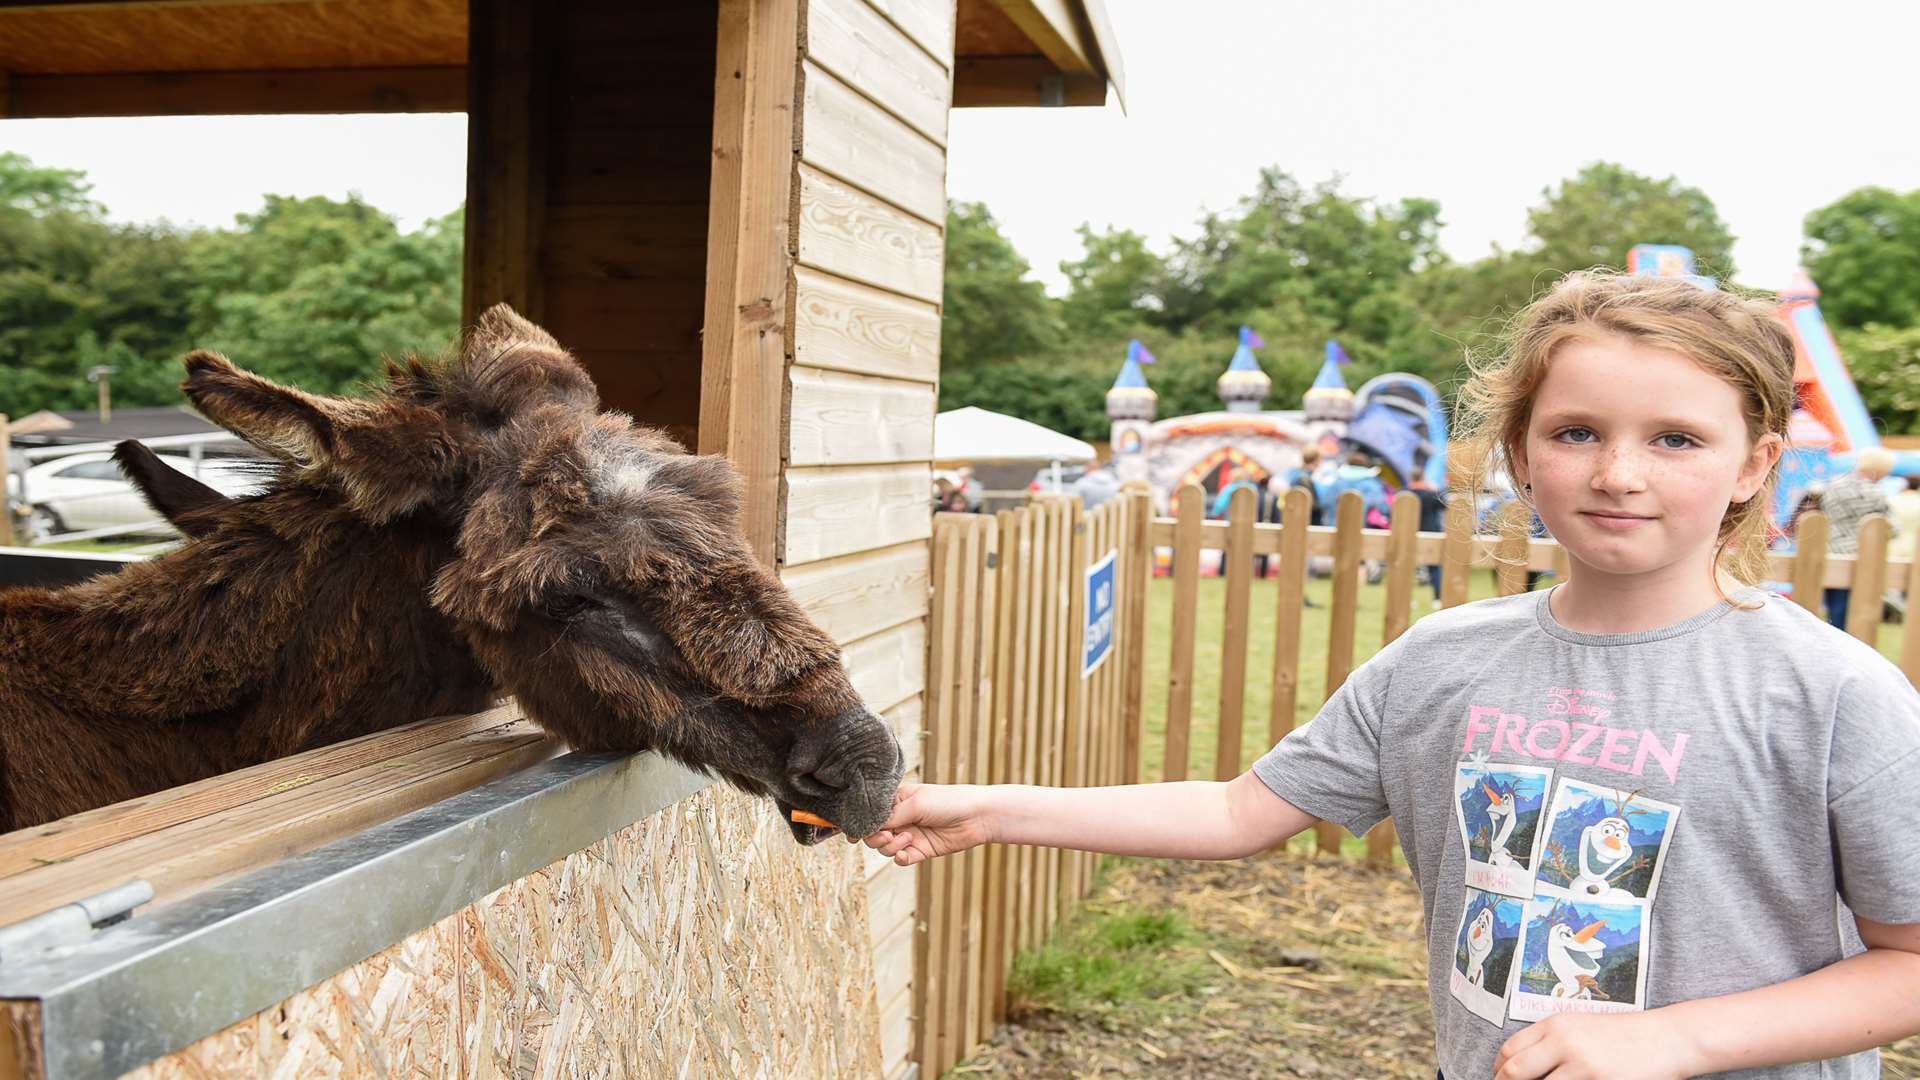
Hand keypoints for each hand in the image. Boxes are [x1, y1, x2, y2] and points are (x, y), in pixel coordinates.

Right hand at [851, 782, 992, 864]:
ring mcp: (909, 835)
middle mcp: (900, 818)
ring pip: (884, 847)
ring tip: (906, 839)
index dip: (860, 822)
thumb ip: (890, 816)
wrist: (977, 817)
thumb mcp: (915, 804)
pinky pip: (900, 859)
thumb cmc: (947, 801)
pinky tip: (905, 853)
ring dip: (890, 846)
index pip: (870, 813)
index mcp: (896, 801)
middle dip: (874, 837)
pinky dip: (899, 858)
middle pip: (873, 833)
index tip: (853, 832)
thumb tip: (865, 827)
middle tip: (888, 835)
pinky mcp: (919, 851)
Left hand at [1494, 1010, 1700, 1079]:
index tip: (1499, 1078)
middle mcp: (1564, 1042)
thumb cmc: (1624, 1035)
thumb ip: (1551, 1041)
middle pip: (1515, 1072)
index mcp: (1555, 1024)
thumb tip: (1521, 1065)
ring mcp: (1582, 1065)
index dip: (1498, 1069)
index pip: (1509, 1049)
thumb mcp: (1581, 1027)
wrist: (1667, 1038)